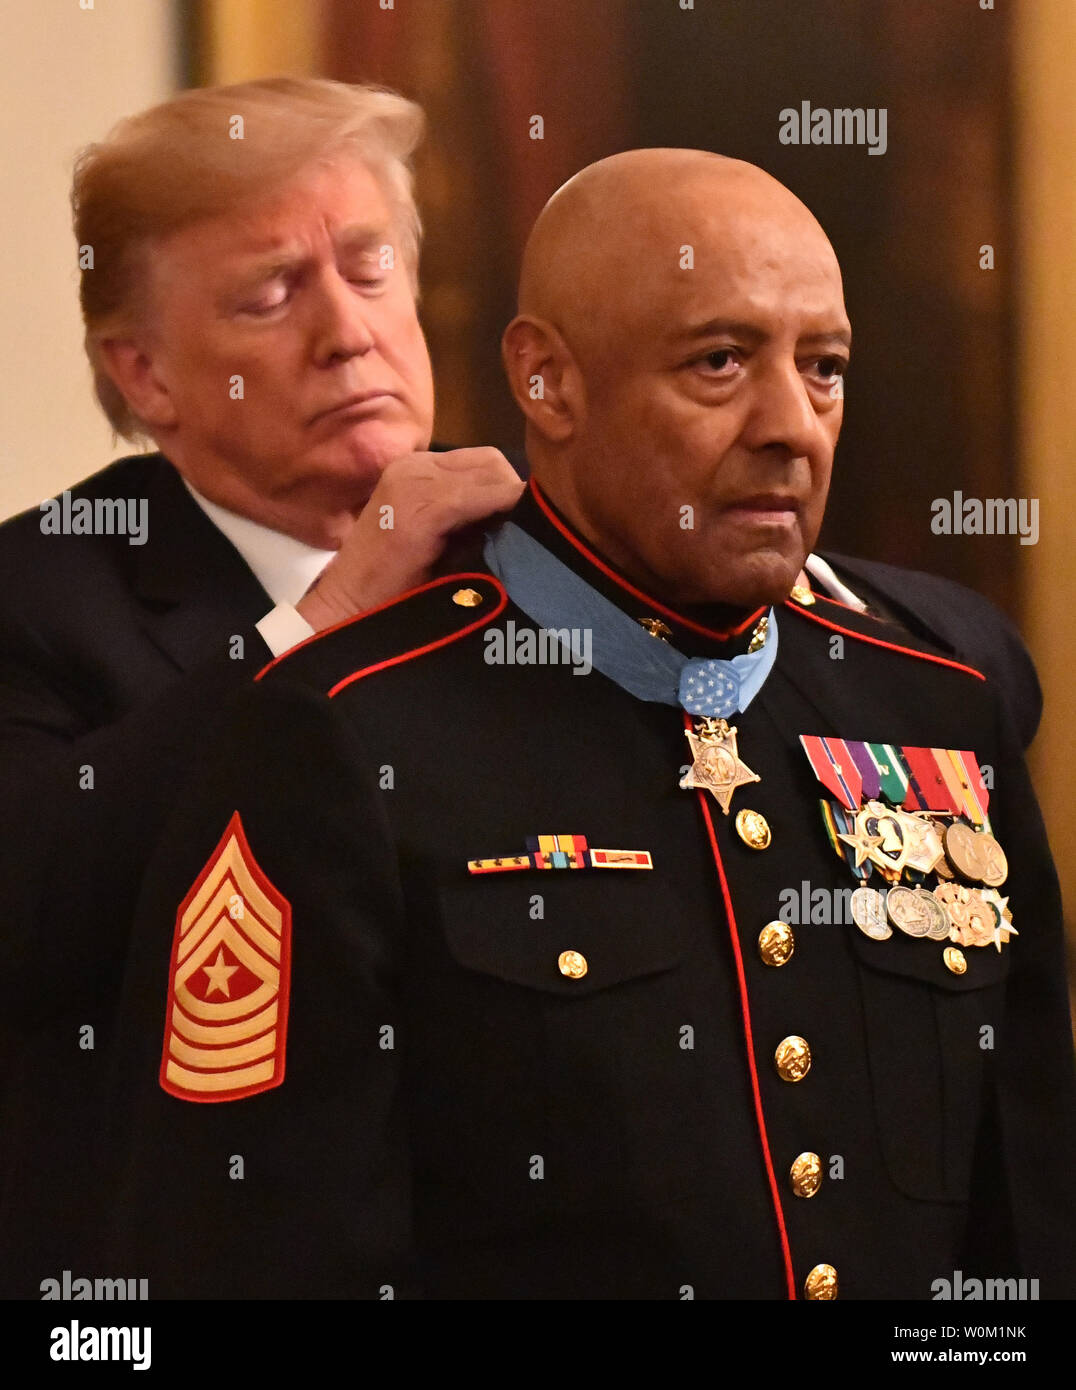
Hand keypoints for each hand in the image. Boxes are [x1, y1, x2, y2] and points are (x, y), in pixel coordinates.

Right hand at [296, 449, 523, 630]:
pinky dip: (505, 508)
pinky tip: (521, 532)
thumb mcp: (429, 537)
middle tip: (531, 530)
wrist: (347, 612)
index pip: (481, 462)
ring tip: (530, 535)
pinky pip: (478, 497)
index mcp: (413, 469)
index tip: (529, 519)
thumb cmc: (390, 587)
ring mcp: (413, 484)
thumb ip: (462, 516)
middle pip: (490, 462)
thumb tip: (518, 516)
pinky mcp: (419, 510)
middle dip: (515, 492)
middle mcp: (413, 466)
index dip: (509, 487)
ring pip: (490, 474)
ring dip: (514, 502)